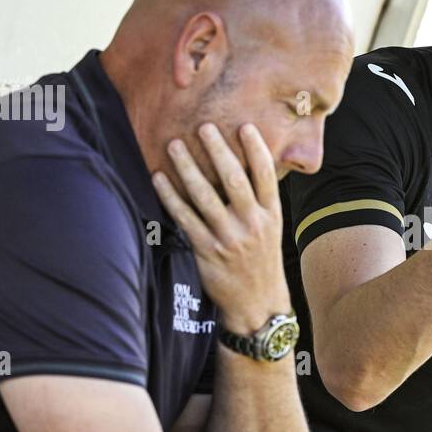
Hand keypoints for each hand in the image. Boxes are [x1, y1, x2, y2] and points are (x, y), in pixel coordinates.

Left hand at [151, 123, 289, 331]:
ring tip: (175, 146)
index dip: (256, 150)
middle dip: (218, 151)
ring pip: (205, 196)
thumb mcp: (271, 230)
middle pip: (234, 180)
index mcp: (271, 216)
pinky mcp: (208, 251)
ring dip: (188, 168)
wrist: (257, 304)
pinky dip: (171, 196)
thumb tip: (245, 166)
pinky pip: (185, 218)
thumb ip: (260, 202)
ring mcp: (229, 238)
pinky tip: (159, 179)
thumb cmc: (261, 261)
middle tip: (204, 127)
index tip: (245, 127)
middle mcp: (252, 224)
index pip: (265, 176)